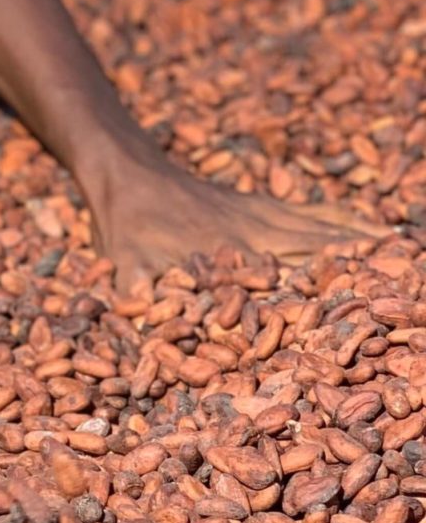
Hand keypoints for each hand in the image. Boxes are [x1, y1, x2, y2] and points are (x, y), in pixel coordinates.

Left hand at [86, 152, 387, 289]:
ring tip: (408, 258)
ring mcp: (262, 216)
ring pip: (328, 229)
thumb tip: (147, 350)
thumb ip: (142, 305)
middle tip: (410, 287)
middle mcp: (260, 234)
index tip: (369, 314)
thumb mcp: (126, 271)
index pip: (294, 283)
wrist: (126, 173)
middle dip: (366, 273)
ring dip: (367, 245)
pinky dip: (347, 221)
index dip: (329, 301)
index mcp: (236, 256)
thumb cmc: (126, 228)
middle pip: (326, 254)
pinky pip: (314, 212)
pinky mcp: (259, 205)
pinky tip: (374, 229)